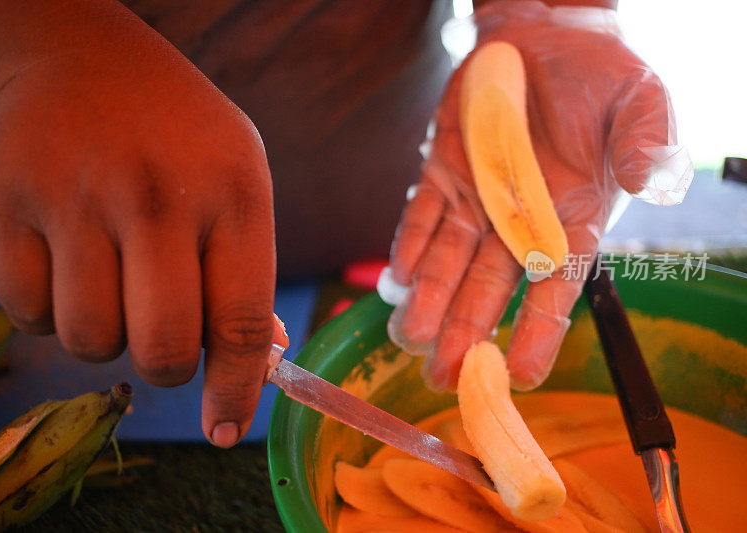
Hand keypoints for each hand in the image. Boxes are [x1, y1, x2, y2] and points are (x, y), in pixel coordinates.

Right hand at [0, 20, 276, 446]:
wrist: (81, 61)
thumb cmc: (179, 140)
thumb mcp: (239, 182)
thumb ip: (246, 272)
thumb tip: (256, 362)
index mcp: (233, 192)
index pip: (242, 321)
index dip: (235, 389)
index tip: (223, 428)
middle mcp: (157, 195)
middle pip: (161, 348)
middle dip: (165, 367)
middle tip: (164, 342)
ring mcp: (76, 197)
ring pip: (90, 340)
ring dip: (106, 334)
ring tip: (114, 282)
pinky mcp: (7, 202)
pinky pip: (28, 313)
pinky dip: (50, 310)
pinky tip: (67, 260)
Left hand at [386, 1, 692, 390]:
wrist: (543, 41)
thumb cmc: (599, 78)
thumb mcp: (638, 101)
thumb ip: (647, 141)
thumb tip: (651, 181)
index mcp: (571, 220)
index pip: (555, 288)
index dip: (539, 333)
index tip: (523, 376)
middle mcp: (518, 222)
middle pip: (489, 289)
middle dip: (467, 334)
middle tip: (447, 378)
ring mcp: (475, 200)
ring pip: (447, 262)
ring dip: (428, 302)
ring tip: (409, 339)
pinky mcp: (440, 173)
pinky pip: (420, 216)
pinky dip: (408, 245)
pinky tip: (397, 278)